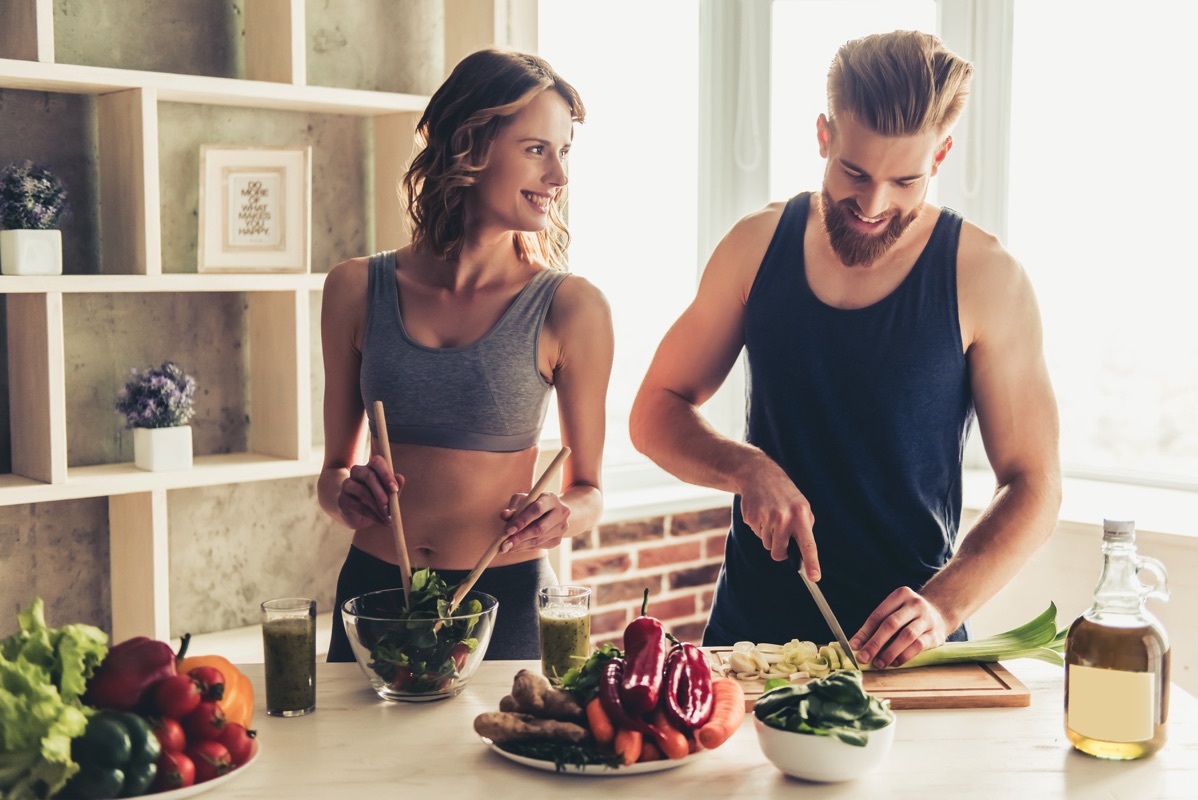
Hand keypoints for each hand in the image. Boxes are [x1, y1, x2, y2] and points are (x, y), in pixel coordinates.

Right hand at [337, 455, 402, 528]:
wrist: (359, 516)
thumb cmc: (378, 500)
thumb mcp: (389, 494)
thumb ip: (395, 486)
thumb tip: (400, 478)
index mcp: (371, 466)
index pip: (377, 462)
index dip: (386, 474)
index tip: (395, 489)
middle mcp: (357, 472)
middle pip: (369, 476)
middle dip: (382, 493)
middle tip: (390, 508)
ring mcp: (347, 484)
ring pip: (363, 492)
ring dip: (378, 507)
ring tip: (388, 518)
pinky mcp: (342, 499)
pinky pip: (358, 506)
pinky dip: (372, 515)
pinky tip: (381, 521)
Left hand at [498, 491, 570, 553]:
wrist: (552, 510)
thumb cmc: (533, 503)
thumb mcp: (523, 500)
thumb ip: (513, 507)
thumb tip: (504, 515)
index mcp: (551, 499)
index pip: (537, 510)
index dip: (522, 521)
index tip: (508, 530)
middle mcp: (561, 513)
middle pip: (539, 528)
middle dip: (520, 537)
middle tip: (504, 544)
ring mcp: (562, 527)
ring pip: (539, 540)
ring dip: (521, 545)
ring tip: (506, 548)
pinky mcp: (558, 539)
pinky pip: (540, 546)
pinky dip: (525, 548)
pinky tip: (515, 548)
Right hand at [737, 457, 819, 578]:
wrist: (759, 475)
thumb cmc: (785, 494)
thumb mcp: (802, 506)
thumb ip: (805, 527)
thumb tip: (804, 553)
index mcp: (800, 515)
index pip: (808, 544)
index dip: (812, 562)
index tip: (815, 577)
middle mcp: (783, 517)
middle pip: (779, 552)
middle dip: (779, 550)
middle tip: (780, 535)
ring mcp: (766, 517)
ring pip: (767, 544)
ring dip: (769, 536)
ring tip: (771, 516)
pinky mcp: (751, 517)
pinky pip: (757, 534)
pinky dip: (759, 527)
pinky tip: (761, 512)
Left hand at [849, 586, 949, 668]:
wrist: (940, 613)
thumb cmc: (908, 616)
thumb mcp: (894, 612)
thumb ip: (877, 626)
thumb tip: (857, 645)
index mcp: (900, 595)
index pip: (878, 615)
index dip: (864, 632)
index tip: (854, 646)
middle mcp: (915, 604)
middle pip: (891, 624)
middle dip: (875, 643)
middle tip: (863, 658)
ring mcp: (927, 618)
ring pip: (906, 636)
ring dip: (890, 652)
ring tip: (879, 663)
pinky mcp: (936, 634)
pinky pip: (919, 645)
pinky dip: (905, 655)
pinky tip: (895, 662)